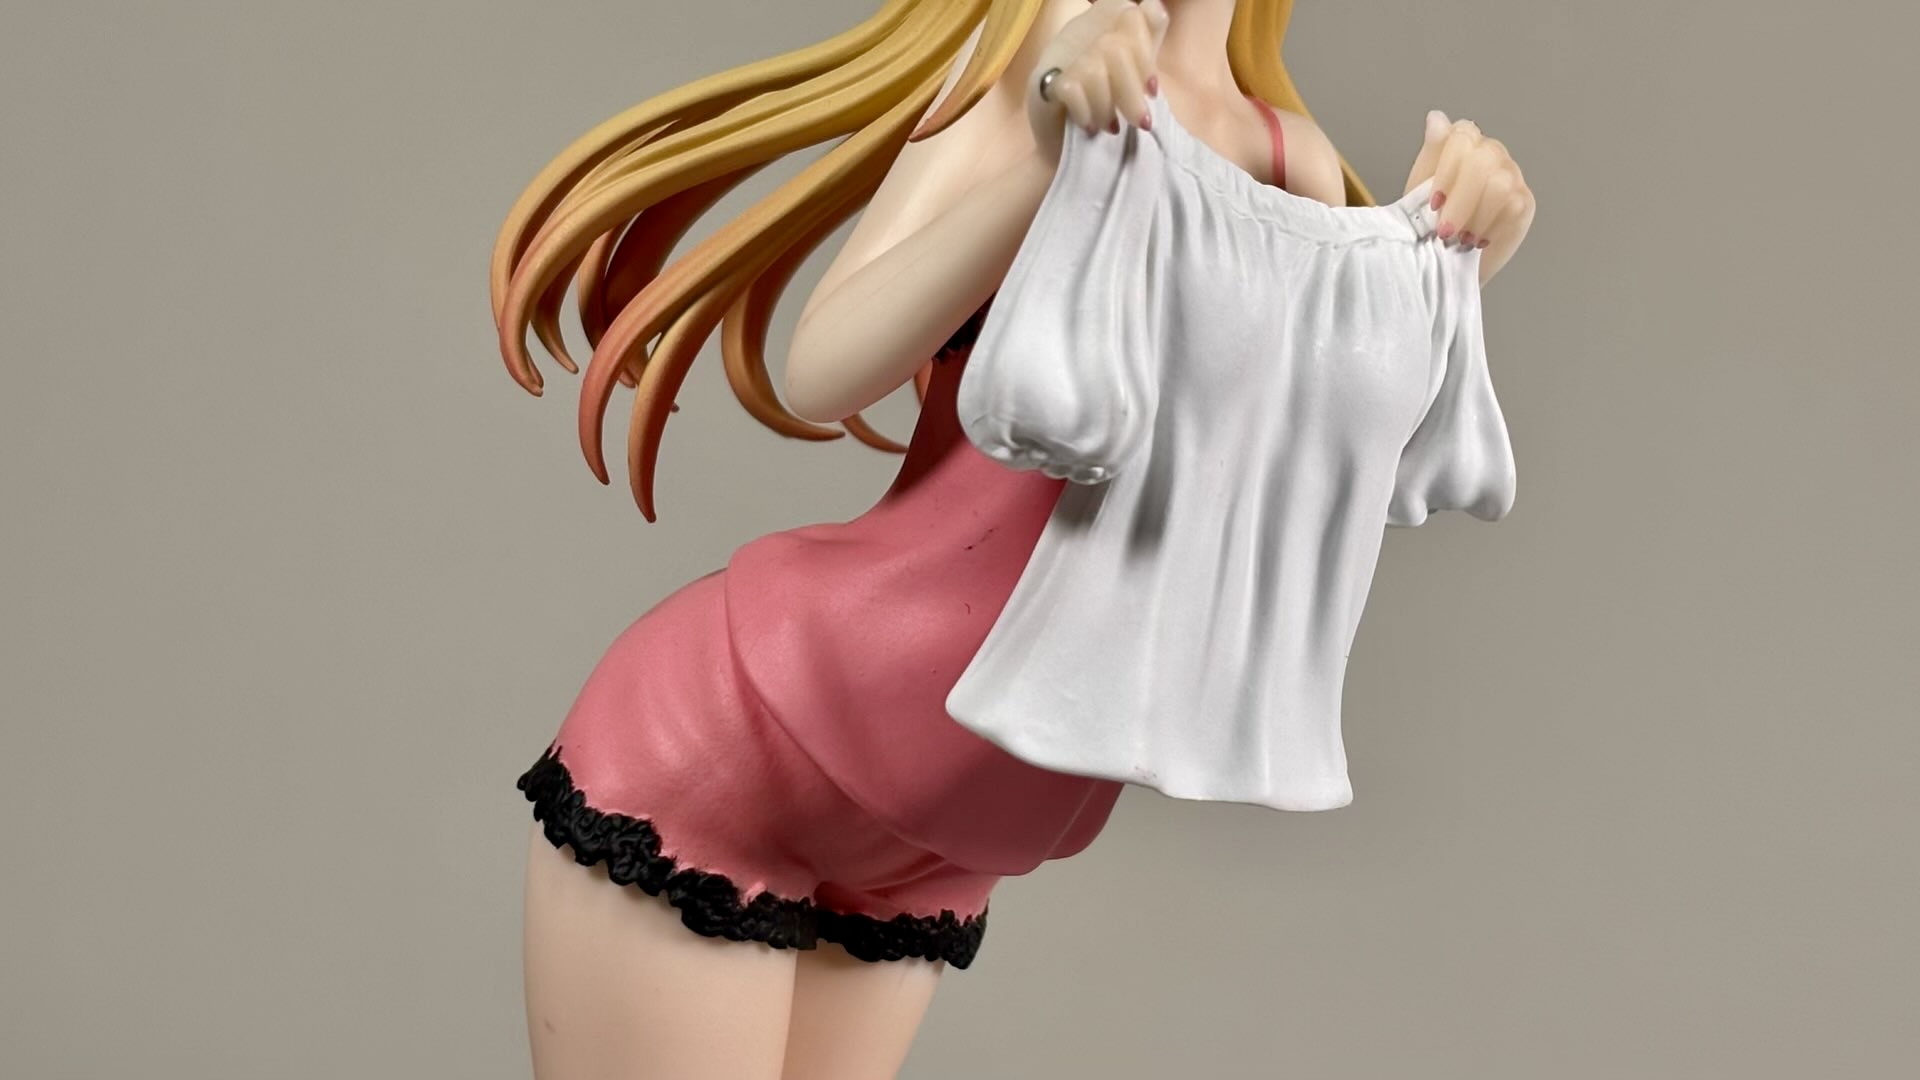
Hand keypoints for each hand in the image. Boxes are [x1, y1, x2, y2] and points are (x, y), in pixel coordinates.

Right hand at [1026, 0, 1170, 166]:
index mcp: (1106, 20)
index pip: (1131, 15)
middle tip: (1141, 122)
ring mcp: (1060, 54)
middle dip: (1132, 93)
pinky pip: (1071, 89)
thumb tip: (1157, 8)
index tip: (1152, 90)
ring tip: (1111, 127)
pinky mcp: (1044, 82)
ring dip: (1108, 106)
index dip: (1146, 54)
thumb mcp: (1134, 64)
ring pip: (1094, 69)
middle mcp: (1083, 29)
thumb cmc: (1105, 97)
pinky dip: (1086, 111)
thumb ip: (1148, 35)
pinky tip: (1090, 126)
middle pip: (1115, 48)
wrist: (1064, 138)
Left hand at [1406, 110, 1534, 282]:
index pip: (1462, 136)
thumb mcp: (1419, 186)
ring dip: (1475, 217)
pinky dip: (1490, 228)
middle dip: (1460, 201)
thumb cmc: (1428, 220)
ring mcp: (1511, 175)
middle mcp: (1491, 153)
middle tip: (1444, 229)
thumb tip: (1436, 118)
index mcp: (1464, 142)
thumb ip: (1431, 152)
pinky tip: (1477, 240)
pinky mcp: (1524, 201)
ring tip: (1459, 238)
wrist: (1441, 259)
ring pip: (1501, 184)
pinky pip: (1513, 207)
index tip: (1433, 203)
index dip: (1446, 170)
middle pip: (1483, 161)